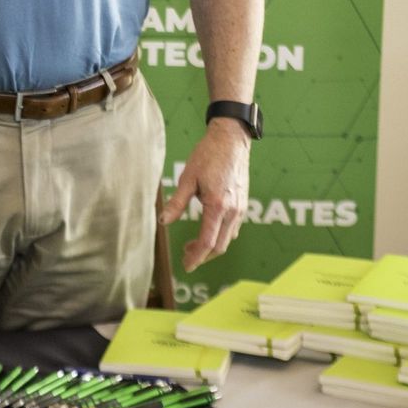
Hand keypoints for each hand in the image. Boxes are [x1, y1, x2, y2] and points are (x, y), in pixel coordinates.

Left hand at [160, 120, 250, 271]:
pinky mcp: (243, 204)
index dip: (196, 257)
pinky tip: (208, 231)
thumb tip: (163, 222)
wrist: (232, 140)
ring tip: (192, 245)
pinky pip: (233, 228)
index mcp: (218, 206)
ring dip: (211, 247)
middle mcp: (233, 211)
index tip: (186, 266)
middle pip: (220, 246)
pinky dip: (221, 236)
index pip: (208, 242)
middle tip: (185, 256)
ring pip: (227, 239)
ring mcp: (241, 209)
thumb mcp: (188, 178)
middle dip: (202, 256)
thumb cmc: (208, 155)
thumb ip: (177, 203)